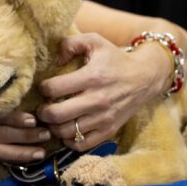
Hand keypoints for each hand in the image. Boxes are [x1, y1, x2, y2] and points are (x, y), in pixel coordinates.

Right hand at [0, 110, 50, 162]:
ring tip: (40, 152)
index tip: (33, 119)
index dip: (16, 118)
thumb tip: (14, 93)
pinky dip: (11, 161)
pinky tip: (26, 160)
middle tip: (46, 134)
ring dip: (23, 152)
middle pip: (5, 134)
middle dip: (26, 136)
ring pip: (2, 151)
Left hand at [36, 33, 170, 150]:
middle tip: (41, 107)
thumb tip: (55, 60)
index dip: (42, 88)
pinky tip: (67, 129)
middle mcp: (96, 100)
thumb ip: (71, 43)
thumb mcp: (94, 41)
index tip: (43, 87)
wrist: (144, 78)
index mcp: (91, 77)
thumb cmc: (115, 58)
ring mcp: (103, 118)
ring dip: (53, 127)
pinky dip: (69, 140)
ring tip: (52, 118)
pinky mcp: (109, 130)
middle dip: (42, 112)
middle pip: (56, 115)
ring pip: (66, 132)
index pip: (54, 88)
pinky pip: (81, 144)